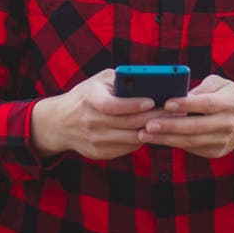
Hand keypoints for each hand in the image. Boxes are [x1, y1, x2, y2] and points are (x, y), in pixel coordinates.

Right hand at [31, 69, 162, 159]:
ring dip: (152, 130)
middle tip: (174, 110)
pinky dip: (141, 140)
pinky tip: (154, 131)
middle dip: (154, 116)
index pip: (112, 105)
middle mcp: (91, 122)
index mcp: (90, 100)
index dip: (133, 104)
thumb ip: (119, 79)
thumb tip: (147, 80)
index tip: (151, 101)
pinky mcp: (99, 153)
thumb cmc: (85, 96)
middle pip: (127, 123)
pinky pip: (126, 148)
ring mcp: (95, 140)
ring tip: (170, 121)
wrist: (59, 123)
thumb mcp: (97, 82)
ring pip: (130, 138)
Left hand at [137, 74, 233, 159]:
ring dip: (165, 139)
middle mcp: (228, 123)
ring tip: (144, 134)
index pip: (206, 104)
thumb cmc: (228, 96)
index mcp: (230, 102)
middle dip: (169, 126)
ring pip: (191, 141)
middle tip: (147, 124)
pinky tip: (156, 139)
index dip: (186, 104)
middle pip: (196, 127)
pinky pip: (192, 148)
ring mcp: (223, 141)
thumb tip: (179, 93)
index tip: (166, 103)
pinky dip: (173, 144)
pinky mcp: (216, 152)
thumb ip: (201, 87)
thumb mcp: (220, 83)